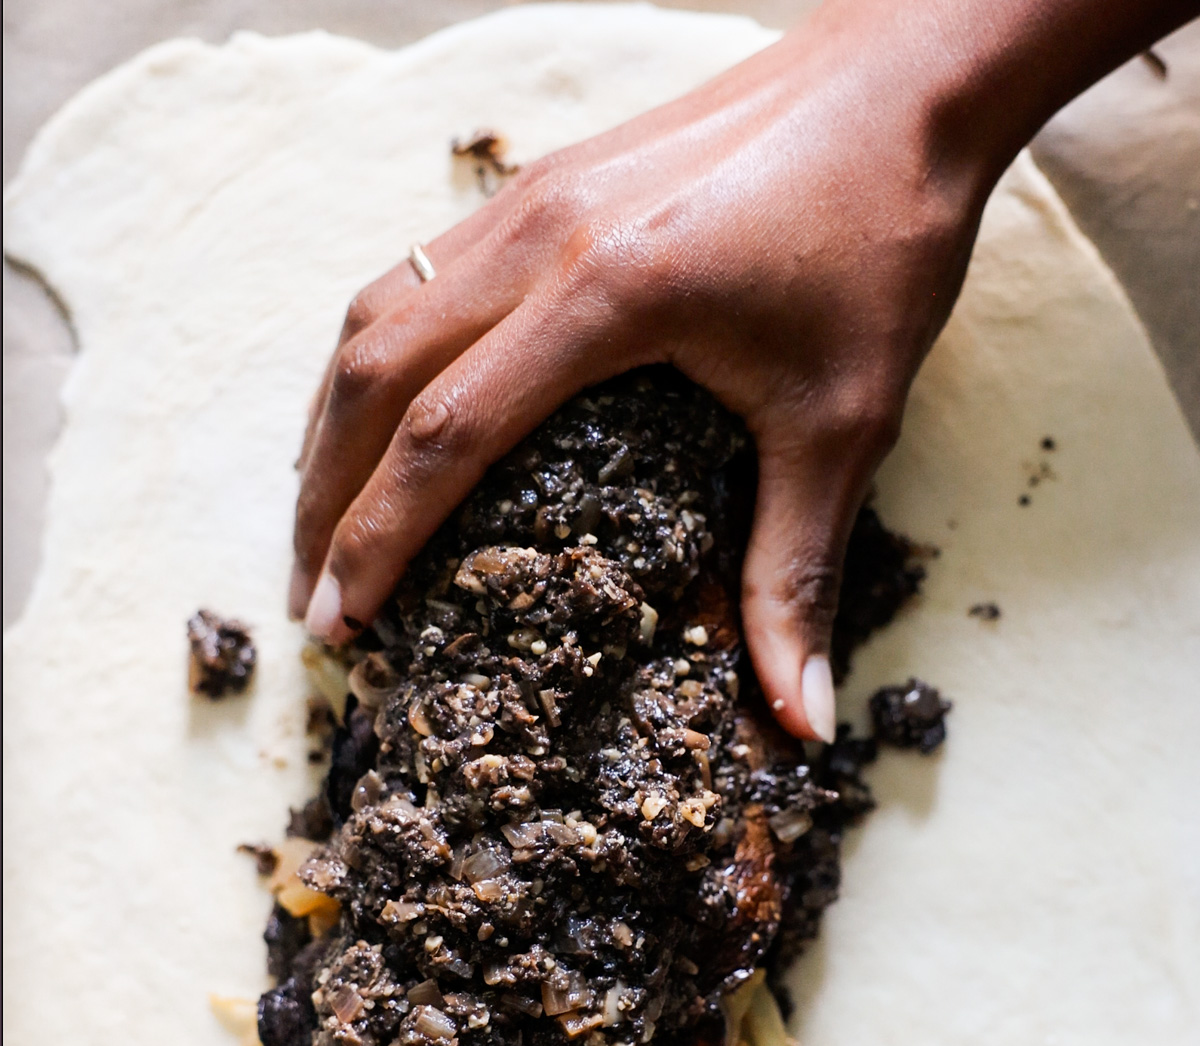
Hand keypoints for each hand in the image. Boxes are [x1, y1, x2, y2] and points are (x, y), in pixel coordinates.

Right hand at [289, 0, 1195, 741]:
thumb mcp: (845, 423)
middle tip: (314, 602)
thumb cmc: (883, 236)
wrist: (911, 73)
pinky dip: (374, 359)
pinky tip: (379, 415)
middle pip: (373, 377)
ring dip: (332, 425)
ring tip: (324, 522)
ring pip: (376, 315)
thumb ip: (796, 573)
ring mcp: (528, 197)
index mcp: (604, 296)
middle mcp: (538, 236)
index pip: (442, 437)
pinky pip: (415, 275)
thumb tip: (798, 718)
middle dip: (326, 501)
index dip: (377, 541)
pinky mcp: (542, 182)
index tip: (342, 624)